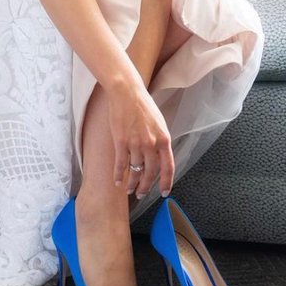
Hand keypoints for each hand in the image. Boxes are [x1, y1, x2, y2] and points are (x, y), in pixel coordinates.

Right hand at [106, 77, 174, 199]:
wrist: (127, 92)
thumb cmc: (143, 105)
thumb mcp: (159, 122)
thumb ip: (160, 140)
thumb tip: (159, 157)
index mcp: (164, 139)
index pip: (168, 167)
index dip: (167, 182)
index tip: (164, 192)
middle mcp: (151, 144)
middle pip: (150, 173)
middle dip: (146, 187)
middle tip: (142, 194)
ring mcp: (136, 143)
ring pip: (135, 171)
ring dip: (132, 183)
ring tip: (130, 189)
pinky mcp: (121, 141)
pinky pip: (121, 164)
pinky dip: (119, 175)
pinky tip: (118, 181)